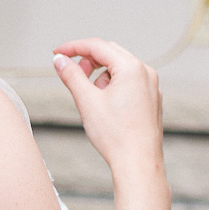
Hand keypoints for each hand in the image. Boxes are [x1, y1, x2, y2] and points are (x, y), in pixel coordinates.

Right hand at [51, 38, 162, 178]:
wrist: (138, 163)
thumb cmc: (118, 137)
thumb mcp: (87, 101)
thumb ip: (71, 75)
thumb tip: (60, 60)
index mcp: (132, 69)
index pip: (97, 46)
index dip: (73, 47)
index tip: (57, 53)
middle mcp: (146, 73)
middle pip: (110, 53)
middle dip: (88, 61)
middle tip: (73, 76)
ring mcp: (151, 86)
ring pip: (119, 68)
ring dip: (100, 76)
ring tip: (93, 100)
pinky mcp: (151, 98)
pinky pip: (129, 82)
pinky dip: (113, 86)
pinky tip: (106, 106)